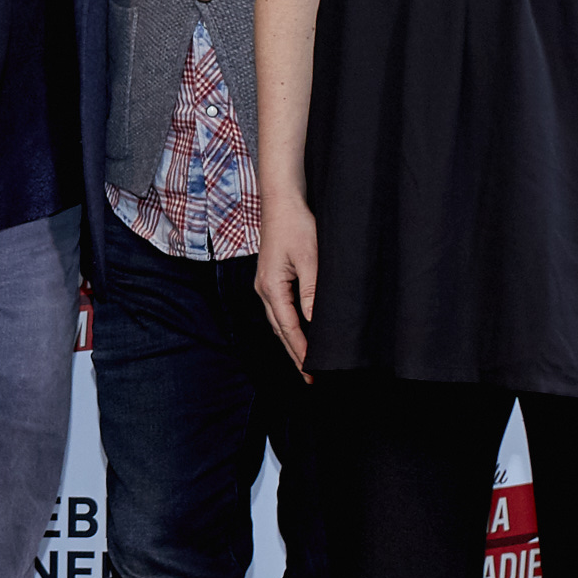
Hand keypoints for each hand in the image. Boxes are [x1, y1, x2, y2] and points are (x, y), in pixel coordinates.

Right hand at [254, 192, 320, 378]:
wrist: (283, 199)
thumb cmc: (296, 224)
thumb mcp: (310, 258)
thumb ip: (312, 291)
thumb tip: (314, 322)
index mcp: (271, 287)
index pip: (288, 328)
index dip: (300, 352)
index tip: (311, 373)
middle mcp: (264, 289)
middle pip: (280, 330)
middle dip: (294, 354)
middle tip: (310, 378)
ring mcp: (265, 284)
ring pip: (279, 321)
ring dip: (291, 341)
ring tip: (306, 361)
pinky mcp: (272, 277)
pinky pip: (280, 309)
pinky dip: (290, 325)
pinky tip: (300, 329)